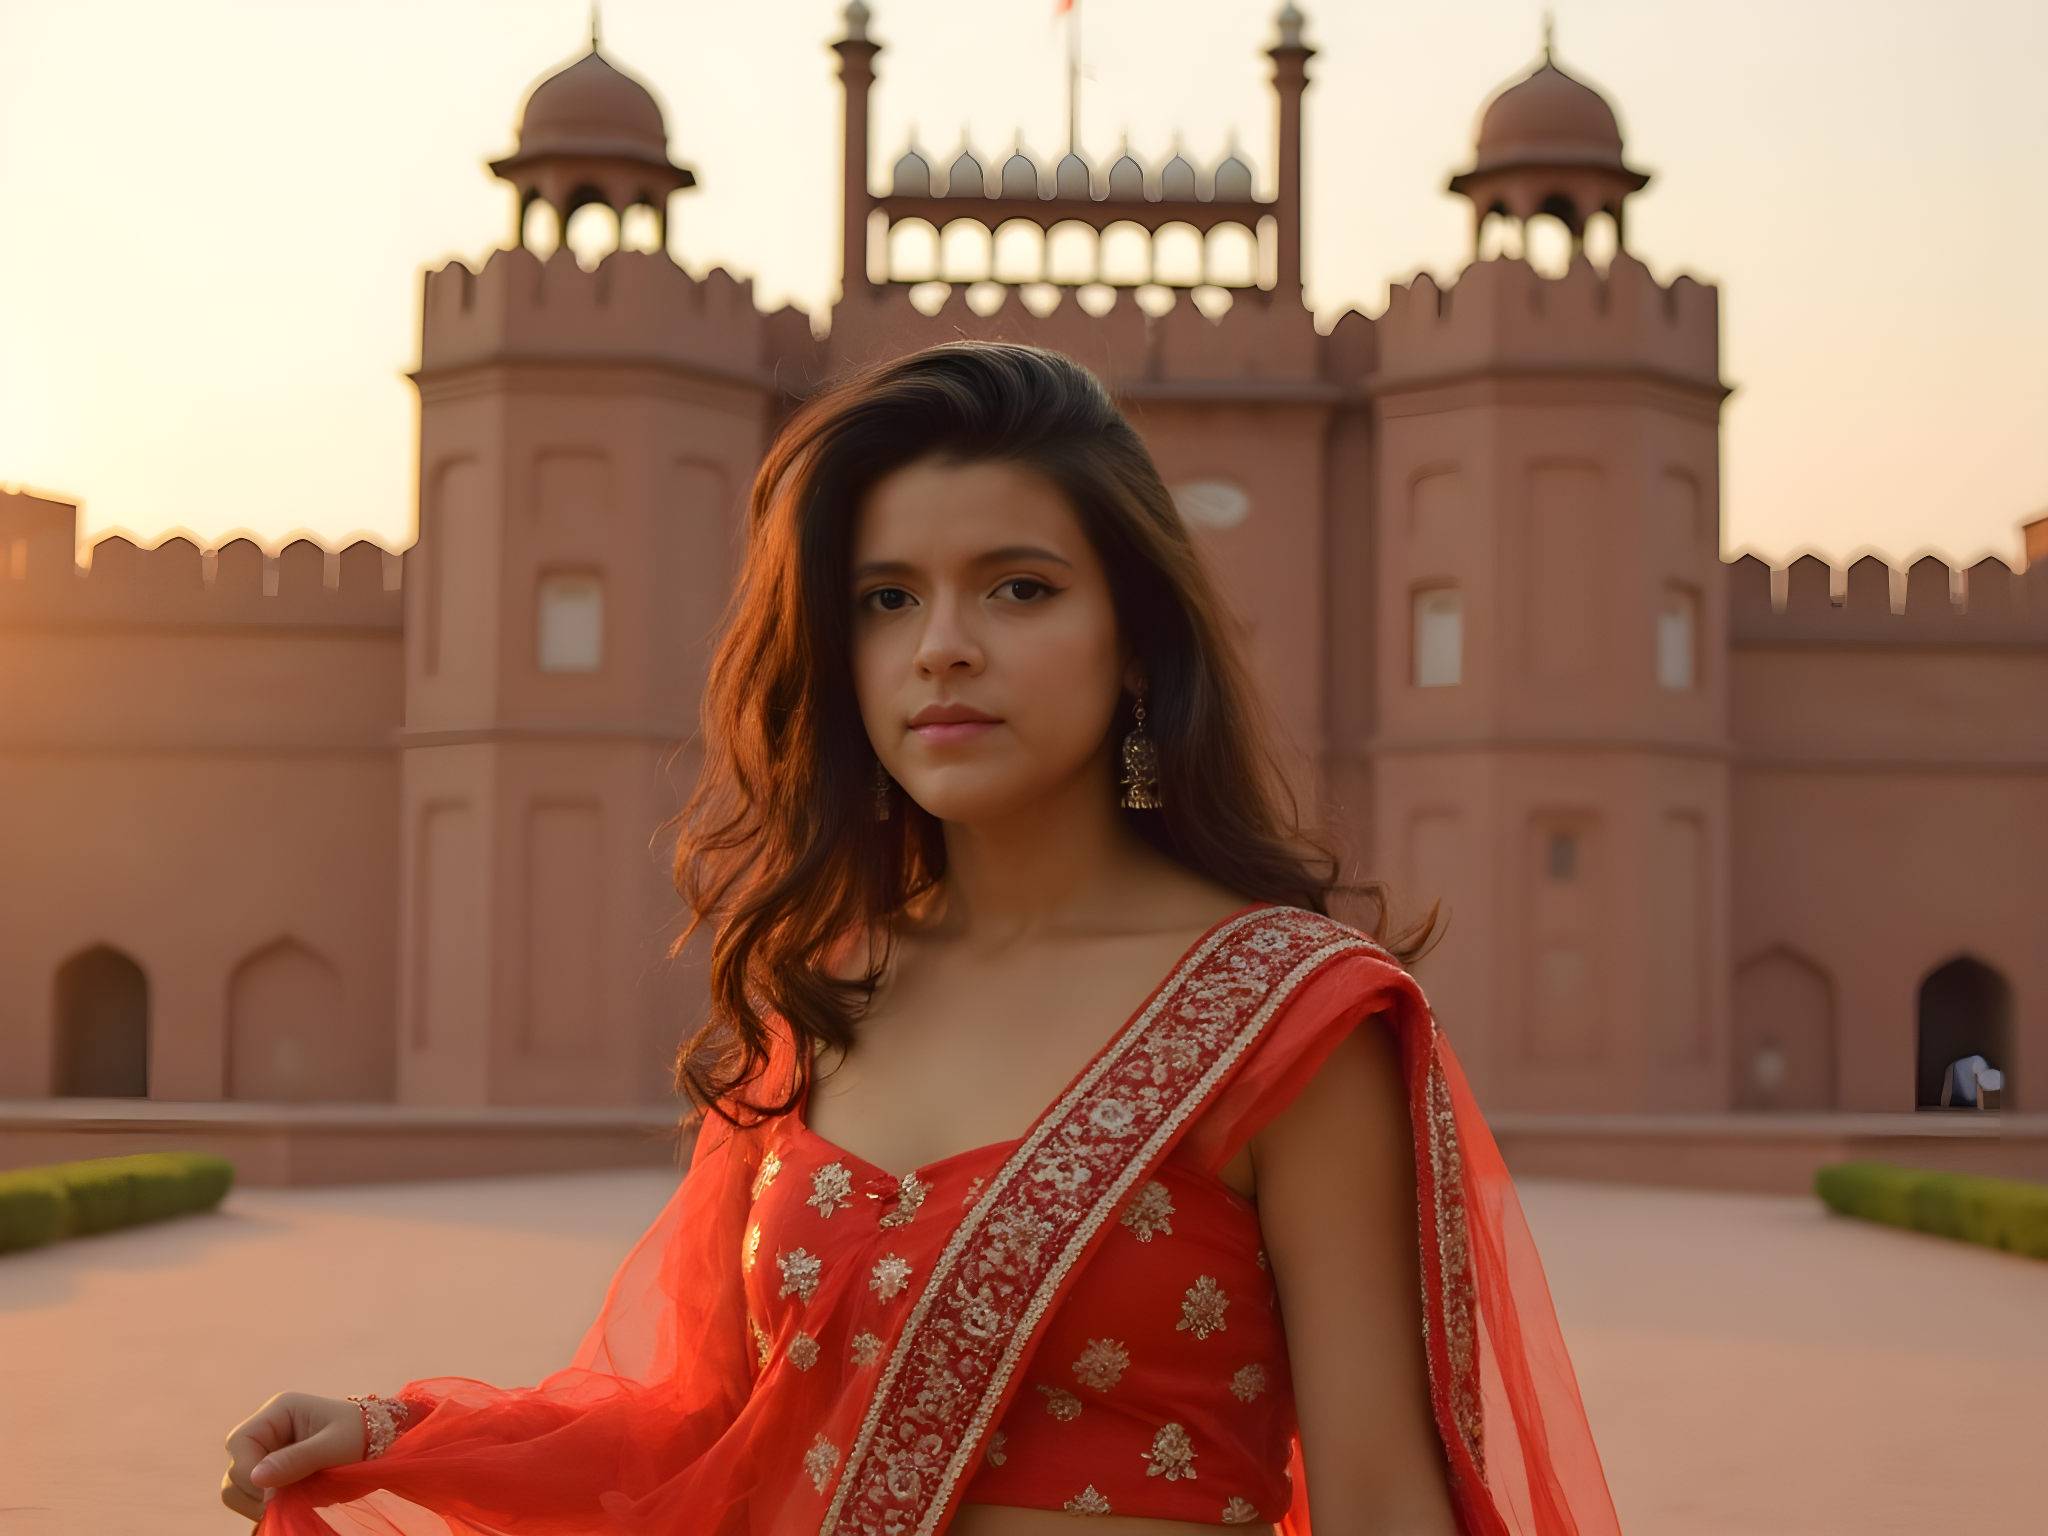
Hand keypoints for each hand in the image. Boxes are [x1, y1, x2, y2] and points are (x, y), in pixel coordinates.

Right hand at [221, 1393, 366, 1520]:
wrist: (380, 1442)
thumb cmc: (361, 1435)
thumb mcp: (335, 1446)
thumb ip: (297, 1460)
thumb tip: (257, 1478)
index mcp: (279, 1410)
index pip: (240, 1442)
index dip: (246, 1471)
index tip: (270, 1495)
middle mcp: (268, 1429)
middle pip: (234, 1465)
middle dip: (249, 1490)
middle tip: (276, 1504)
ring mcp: (268, 1451)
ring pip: (237, 1484)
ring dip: (253, 1501)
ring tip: (284, 1504)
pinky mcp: (273, 1471)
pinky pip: (252, 1494)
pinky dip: (262, 1505)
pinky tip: (285, 1505)